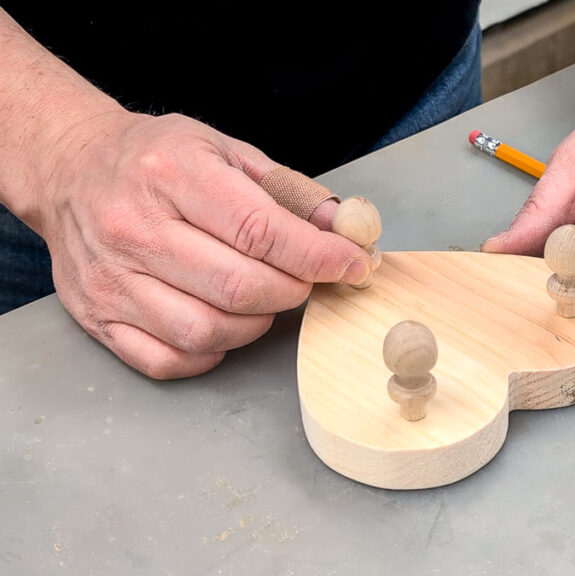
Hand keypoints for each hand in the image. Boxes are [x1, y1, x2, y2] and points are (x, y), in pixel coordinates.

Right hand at [32, 112, 370, 378]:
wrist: (70, 168)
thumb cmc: (157, 159)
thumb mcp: (224, 149)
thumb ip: (288, 191)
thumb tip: (345, 231)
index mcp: (172, 175)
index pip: (260, 231)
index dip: (318, 256)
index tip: (351, 264)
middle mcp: (134, 228)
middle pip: (238, 287)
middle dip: (291, 291)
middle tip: (303, 280)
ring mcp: (111, 278)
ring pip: (205, 331)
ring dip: (254, 324)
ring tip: (262, 299)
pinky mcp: (96, 317)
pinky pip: (167, 360)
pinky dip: (209, 353)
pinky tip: (222, 323)